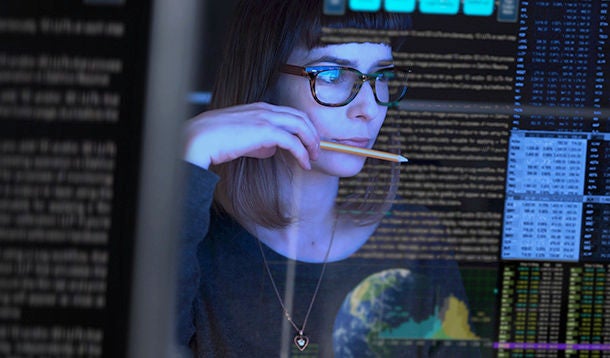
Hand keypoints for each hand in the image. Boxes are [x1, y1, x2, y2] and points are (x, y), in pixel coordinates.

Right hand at [183, 102, 319, 169]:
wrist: (200, 138)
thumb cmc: (215, 140)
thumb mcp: (242, 138)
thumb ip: (258, 141)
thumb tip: (271, 149)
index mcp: (260, 108)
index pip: (290, 114)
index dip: (303, 128)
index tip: (308, 143)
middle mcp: (265, 109)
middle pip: (301, 117)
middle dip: (313, 134)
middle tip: (316, 151)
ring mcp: (266, 118)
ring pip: (301, 126)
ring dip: (311, 143)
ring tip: (313, 158)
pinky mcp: (265, 131)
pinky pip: (293, 141)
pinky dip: (302, 153)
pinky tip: (304, 164)